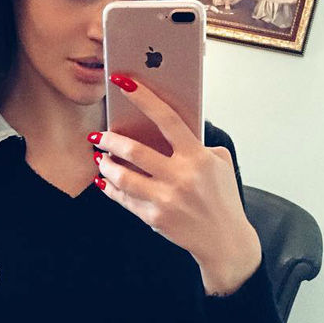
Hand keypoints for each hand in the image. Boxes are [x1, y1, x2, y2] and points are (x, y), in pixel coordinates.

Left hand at [91, 74, 261, 294]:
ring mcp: (166, 199)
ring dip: (106, 164)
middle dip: (110, 139)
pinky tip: (104, 180)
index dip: (143, 97)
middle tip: (98, 134)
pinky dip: (110, 187)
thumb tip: (167, 126)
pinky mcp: (155, 218)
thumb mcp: (220, 164)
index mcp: (197, 157)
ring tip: (100, 157)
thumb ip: (198, 144)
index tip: (122, 81)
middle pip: (135, 151)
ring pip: (123, 176)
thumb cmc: (222, 197)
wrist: (225, 241)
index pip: (166, 119)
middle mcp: (181, 177)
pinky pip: (124, 199)